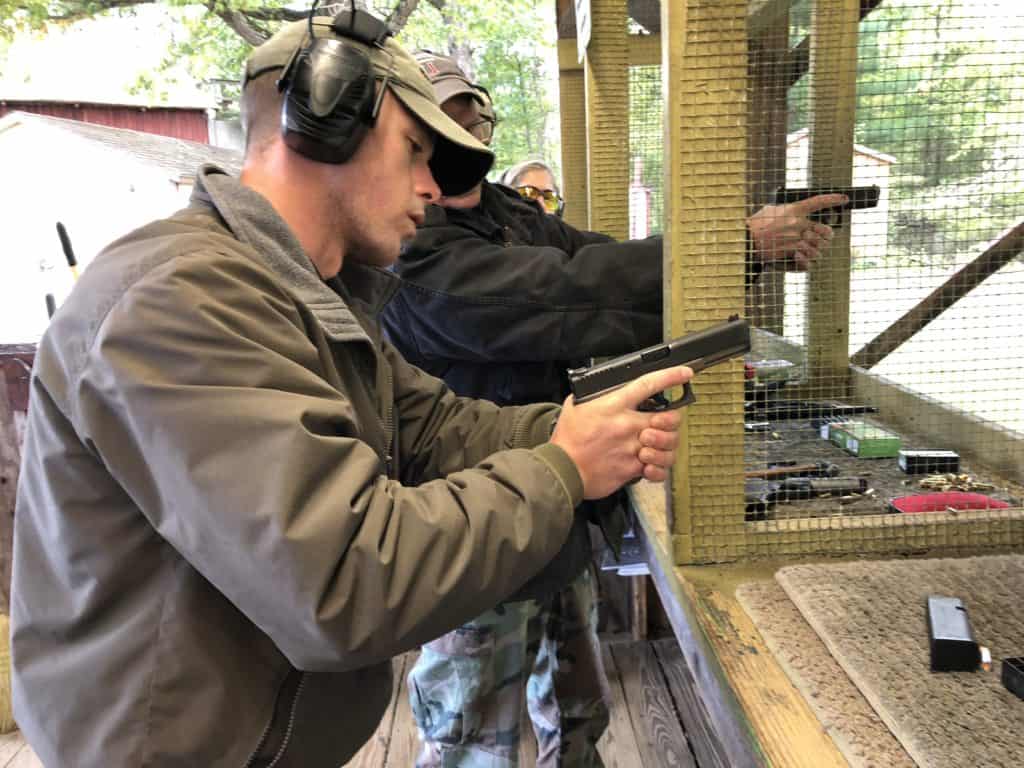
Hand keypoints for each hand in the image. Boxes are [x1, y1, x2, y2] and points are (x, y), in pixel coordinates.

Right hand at [550, 366, 691, 498]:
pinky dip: (657, 468)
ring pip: (668, 444)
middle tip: (666, 422)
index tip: (685, 373)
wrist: (562, 469)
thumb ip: (593, 395)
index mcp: (614, 405)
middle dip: (673, 419)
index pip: (649, 385)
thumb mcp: (577, 405)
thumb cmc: (568, 438)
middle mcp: (628, 425)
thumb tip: (601, 388)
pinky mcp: (632, 469)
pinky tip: (650, 465)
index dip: (671, 376)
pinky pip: (657, 469)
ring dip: (666, 444)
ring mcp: (632, 448)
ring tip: (655, 446)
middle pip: (669, 417)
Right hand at [747, 193, 847, 270]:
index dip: (834, 199)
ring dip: (815, 252)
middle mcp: (798, 223)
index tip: (845, 199)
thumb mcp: (768, 210)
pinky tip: (801, 259)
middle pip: (825, 230)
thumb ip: (782, 209)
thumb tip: (786, 209)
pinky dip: (806, 262)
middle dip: (827, 236)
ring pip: (818, 248)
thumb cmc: (754, 226)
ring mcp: (796, 238)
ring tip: (808, 252)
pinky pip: (808, 259)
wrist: (746, 240)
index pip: (819, 202)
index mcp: (794, 210)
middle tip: (823, 238)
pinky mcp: (791, 251)